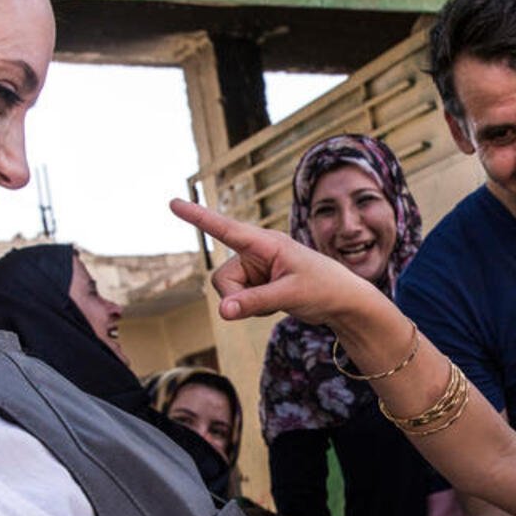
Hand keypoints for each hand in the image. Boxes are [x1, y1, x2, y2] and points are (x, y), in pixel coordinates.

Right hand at [169, 198, 379, 325]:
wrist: (343, 301)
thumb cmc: (324, 289)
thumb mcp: (290, 295)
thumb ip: (255, 302)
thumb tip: (222, 312)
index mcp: (267, 242)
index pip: (225, 229)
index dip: (198, 217)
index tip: (173, 202)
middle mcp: (257, 251)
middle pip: (223, 278)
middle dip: (236, 297)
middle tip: (267, 303)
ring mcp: (256, 268)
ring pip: (228, 291)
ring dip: (246, 304)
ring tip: (277, 301)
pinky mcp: (257, 283)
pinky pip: (238, 300)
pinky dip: (252, 308)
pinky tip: (276, 303)